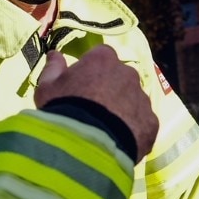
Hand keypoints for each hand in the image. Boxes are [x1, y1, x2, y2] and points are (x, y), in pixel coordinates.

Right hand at [35, 46, 156, 159]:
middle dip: (111, 88)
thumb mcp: (48, 88)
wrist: (84, 145)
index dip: (92, 70)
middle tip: (95, 109)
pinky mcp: (151, 122)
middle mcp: (128, 73)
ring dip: (123, 109)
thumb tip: (54, 54)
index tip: (83, 85)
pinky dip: (133, 129)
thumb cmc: (62, 109)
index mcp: (103, 60)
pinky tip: (118, 142)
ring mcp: (142, 98)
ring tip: (106, 129)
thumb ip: (53, 68)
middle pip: (121, 77)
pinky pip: (142, 122)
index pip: (102, 56)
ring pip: (134, 100)